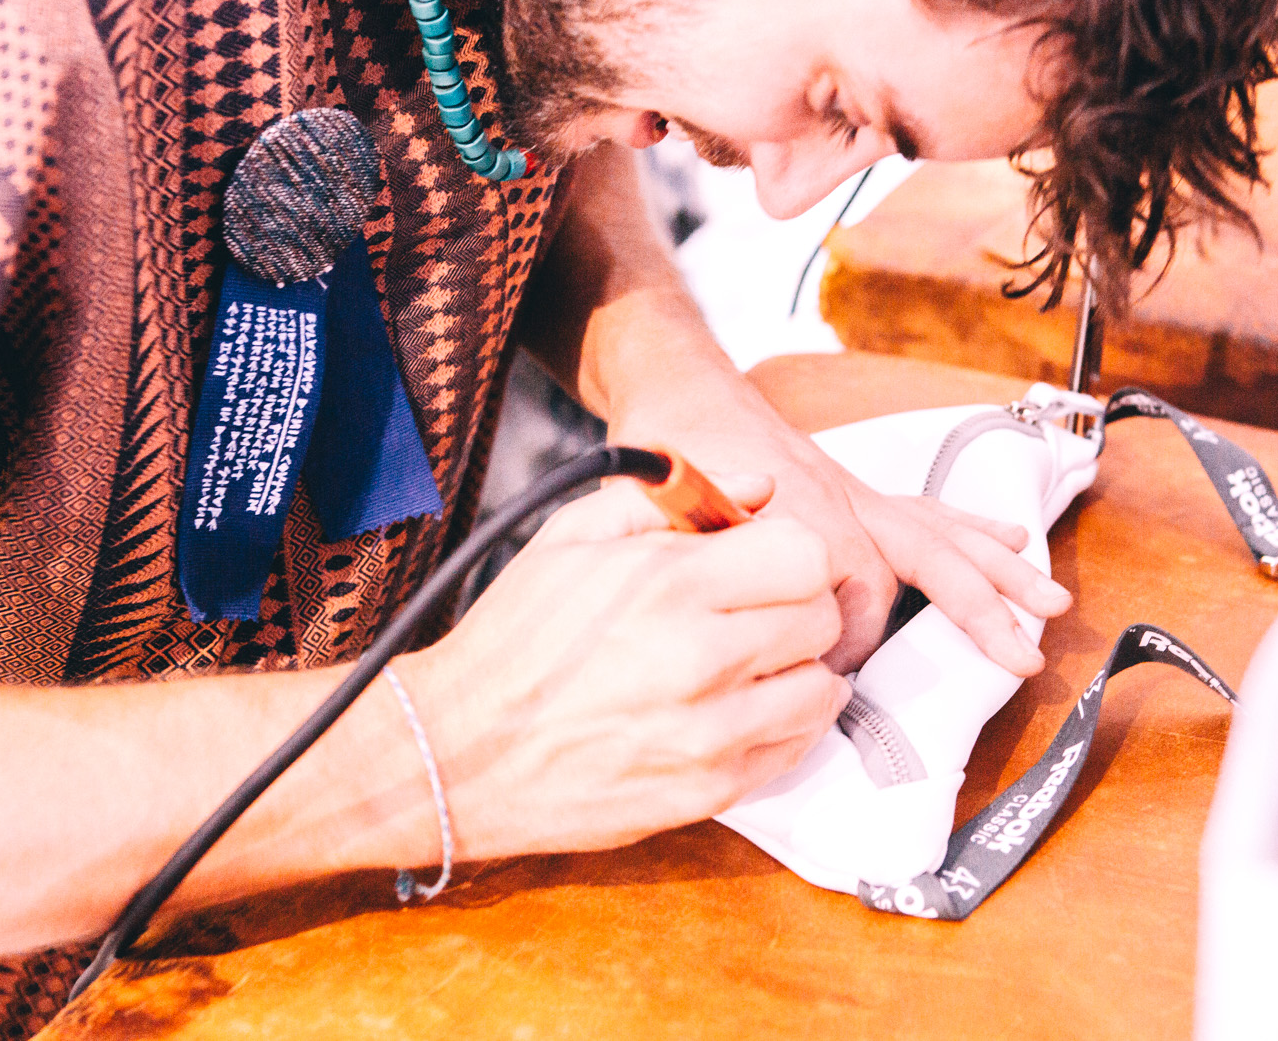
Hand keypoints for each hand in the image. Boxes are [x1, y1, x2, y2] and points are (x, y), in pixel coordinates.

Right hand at [392, 475, 848, 859]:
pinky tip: (735, 710)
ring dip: (796, 671)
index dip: (787, 554)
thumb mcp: (573, 536)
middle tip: (753, 614)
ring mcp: (708, 734)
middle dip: (794, 607)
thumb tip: (759, 487)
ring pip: (822, 689)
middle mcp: (699, 659)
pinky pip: (793, 750)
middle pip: (821, 619)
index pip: (806, 556)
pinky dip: (780, 727)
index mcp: (668, 584)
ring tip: (748, 666)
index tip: (762, 565)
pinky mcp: (708, 791)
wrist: (455, 751)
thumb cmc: (514, 641)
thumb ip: (672, 497)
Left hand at [613, 391, 1070, 676]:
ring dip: (1000, 569)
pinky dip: (974, 528)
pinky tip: (1012, 539)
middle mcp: (844, 501)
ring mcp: (855, 492)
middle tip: (1023, 658)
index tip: (827, 682)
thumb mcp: (668, 518)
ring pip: (941, 533)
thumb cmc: (667, 452)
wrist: (678, 385)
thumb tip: (756, 623)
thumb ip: (715, 569)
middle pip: (928, 558)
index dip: (846, 651)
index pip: (855, 605)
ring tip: (1051, 602)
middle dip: (981, 610)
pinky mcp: (855, 487)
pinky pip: (927, 510)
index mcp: (804, 514)